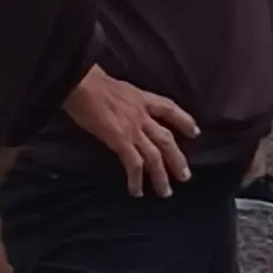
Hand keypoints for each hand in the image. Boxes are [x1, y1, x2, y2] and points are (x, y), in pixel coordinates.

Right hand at [64, 68, 198, 197]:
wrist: (78, 82)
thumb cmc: (88, 80)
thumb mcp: (114, 83)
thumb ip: (122, 96)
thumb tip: (118, 102)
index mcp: (141, 97)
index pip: (169, 109)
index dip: (184, 121)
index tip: (194, 132)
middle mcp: (141, 114)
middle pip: (166, 139)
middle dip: (177, 159)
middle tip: (185, 176)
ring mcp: (132, 128)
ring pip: (155, 156)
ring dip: (161, 176)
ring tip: (165, 192)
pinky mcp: (119, 140)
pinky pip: (133, 163)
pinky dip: (137, 179)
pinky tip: (137, 192)